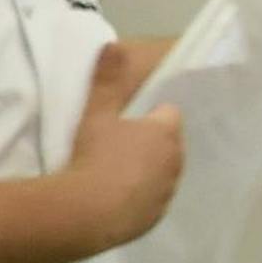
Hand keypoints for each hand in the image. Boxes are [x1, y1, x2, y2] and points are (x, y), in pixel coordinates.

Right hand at [66, 44, 185, 250]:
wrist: (86, 212)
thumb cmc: (94, 156)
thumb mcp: (95, 113)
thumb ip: (106, 79)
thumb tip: (113, 44)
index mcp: (166, 133)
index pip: (169, 115)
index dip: (149, 118)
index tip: (127, 123)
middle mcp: (175, 162)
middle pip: (168, 146)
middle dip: (150, 145)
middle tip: (116, 148)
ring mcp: (167, 193)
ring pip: (162, 175)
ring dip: (146, 173)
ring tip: (113, 176)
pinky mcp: (155, 218)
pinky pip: (151, 201)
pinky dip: (138, 199)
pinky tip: (114, 200)